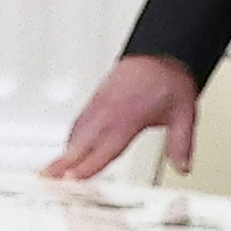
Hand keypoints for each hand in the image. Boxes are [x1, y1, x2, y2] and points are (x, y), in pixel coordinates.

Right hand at [44, 53, 198, 181]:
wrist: (159, 53)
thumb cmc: (168, 80)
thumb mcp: (184, 113)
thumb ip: (182, 143)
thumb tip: (183, 166)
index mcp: (129, 117)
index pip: (106, 147)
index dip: (89, 164)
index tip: (74, 177)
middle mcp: (109, 112)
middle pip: (82, 142)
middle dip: (63, 162)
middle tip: (46, 177)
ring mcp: (99, 106)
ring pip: (76, 133)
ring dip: (62, 152)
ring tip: (49, 170)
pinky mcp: (95, 102)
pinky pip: (78, 123)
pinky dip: (69, 138)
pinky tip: (67, 148)